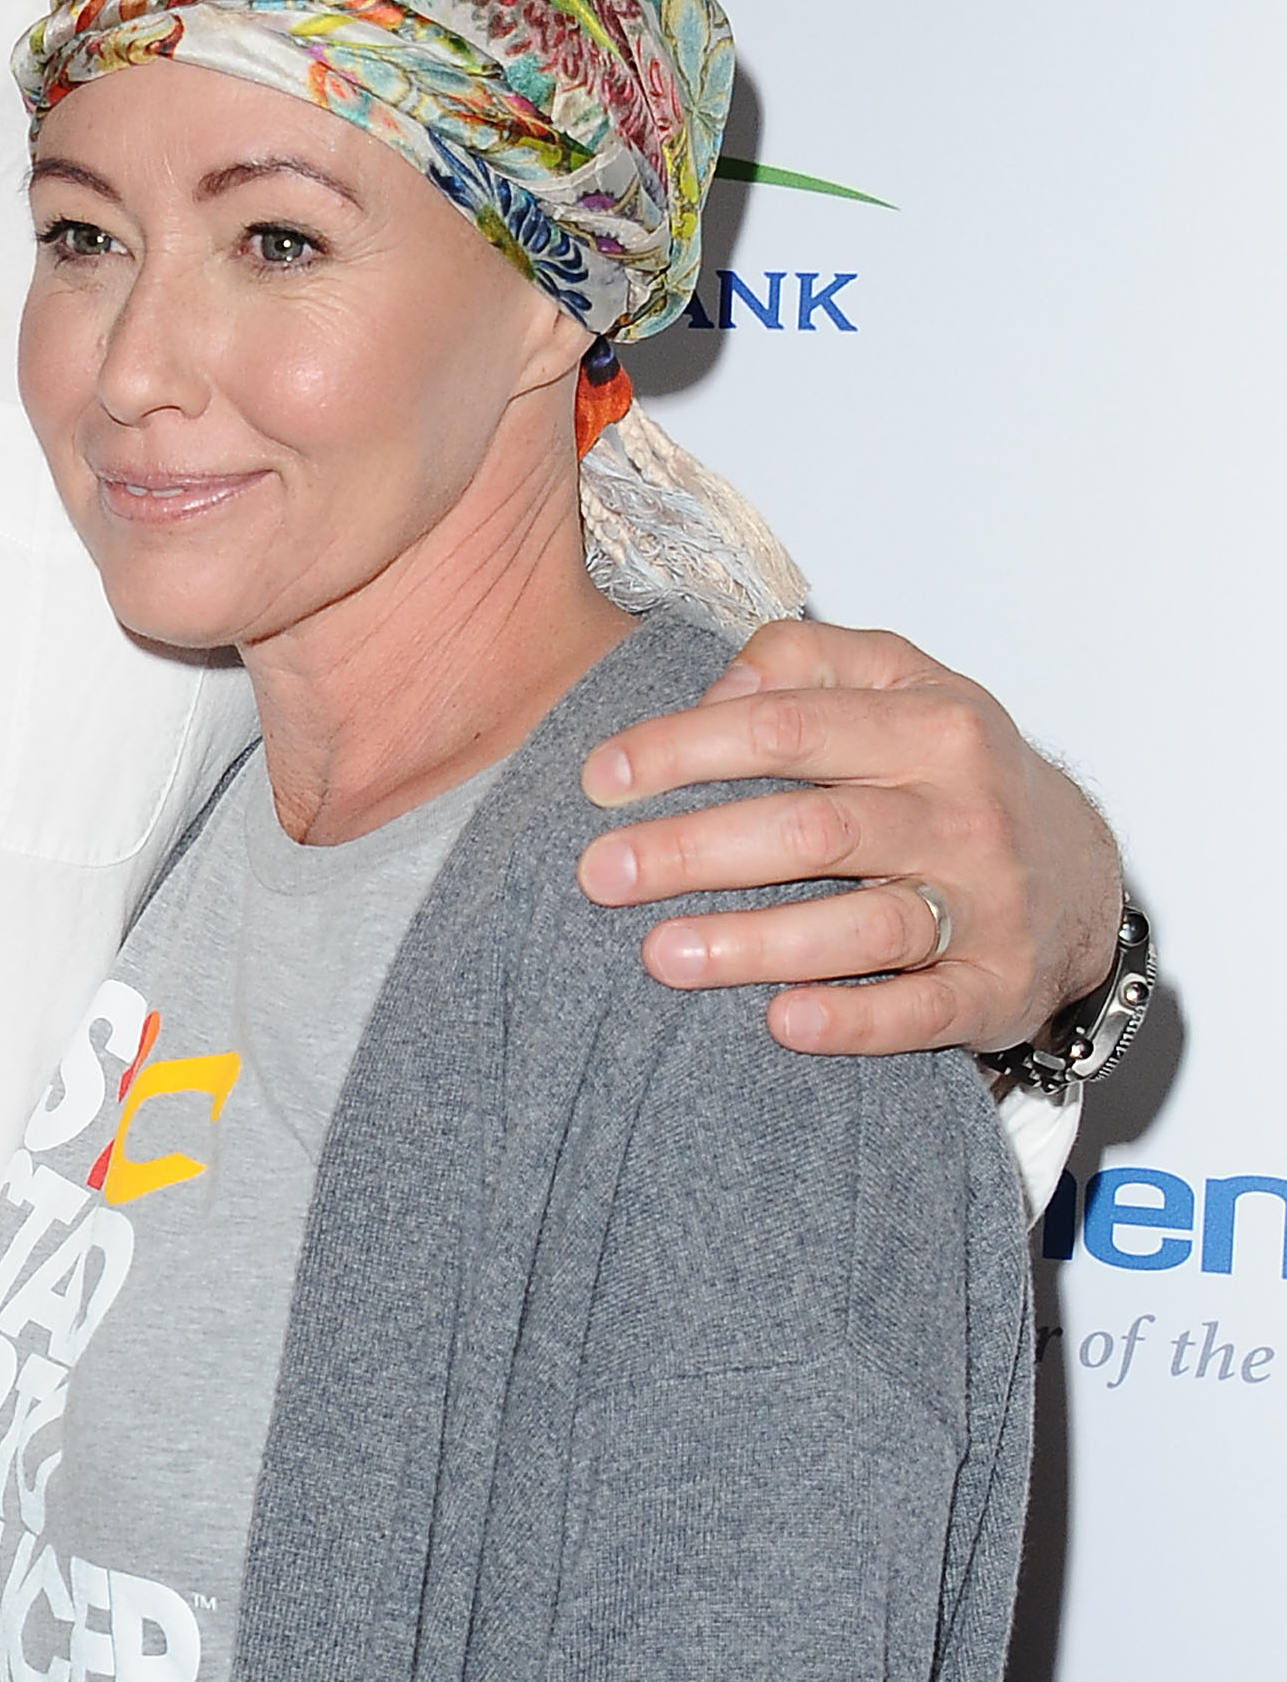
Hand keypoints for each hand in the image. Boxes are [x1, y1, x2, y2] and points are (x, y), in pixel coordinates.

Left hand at [575, 618, 1121, 1055]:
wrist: (1082, 865)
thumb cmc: (950, 764)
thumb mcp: (895, 677)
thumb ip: (800, 660)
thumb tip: (716, 692)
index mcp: (927, 723)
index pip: (783, 726)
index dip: (682, 750)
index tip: (601, 780)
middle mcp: (961, 810)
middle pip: (811, 829)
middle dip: (694, 852)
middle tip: (601, 874)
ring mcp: (986, 904)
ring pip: (861, 925)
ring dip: (756, 943)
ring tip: (661, 954)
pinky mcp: (998, 988)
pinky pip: (923, 1012)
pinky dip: (853, 1020)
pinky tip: (781, 1021)